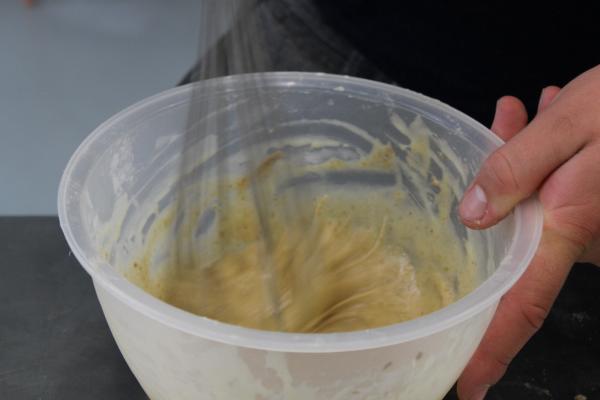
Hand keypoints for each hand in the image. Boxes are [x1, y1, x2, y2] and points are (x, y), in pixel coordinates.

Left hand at [456, 65, 599, 399]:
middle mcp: (577, 235)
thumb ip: (516, 168)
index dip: (493, 348)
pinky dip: (534, 157)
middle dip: (493, 195)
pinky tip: (537, 117)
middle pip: (512, 241)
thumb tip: (471, 216)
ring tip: (521, 116)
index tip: (467, 387)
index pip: (522, 303)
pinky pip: (548, 190)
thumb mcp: (572, 125)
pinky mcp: (586, 205)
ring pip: (527, 205)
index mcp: (568, 226)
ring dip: (515, 163)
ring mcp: (584, 223)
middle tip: (503, 131)